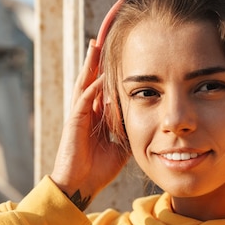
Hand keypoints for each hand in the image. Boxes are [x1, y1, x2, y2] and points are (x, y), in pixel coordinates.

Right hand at [50, 39, 129, 201]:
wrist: (82, 184)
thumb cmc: (99, 168)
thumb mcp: (122, 146)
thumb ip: (130, 131)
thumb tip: (150, 124)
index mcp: (96, 116)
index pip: (102, 88)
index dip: (107, 72)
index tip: (116, 55)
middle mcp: (86, 112)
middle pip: (90, 80)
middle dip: (95, 60)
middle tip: (100, 39)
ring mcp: (78, 116)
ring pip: (83, 84)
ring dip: (89, 65)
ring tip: (94, 46)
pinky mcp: (74, 123)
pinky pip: (83, 101)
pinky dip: (92, 88)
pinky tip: (100, 76)